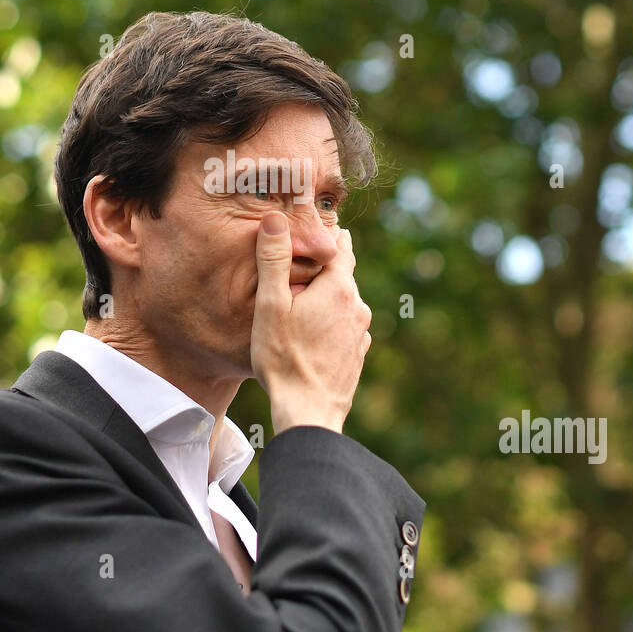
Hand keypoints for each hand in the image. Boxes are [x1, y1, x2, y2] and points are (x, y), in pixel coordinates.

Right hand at [249, 212, 371, 435]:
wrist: (308, 412)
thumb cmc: (284, 359)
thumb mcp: (271, 306)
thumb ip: (274, 260)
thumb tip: (275, 218)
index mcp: (339, 289)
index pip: (341, 248)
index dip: (329, 236)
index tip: (325, 226)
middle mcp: (357, 307)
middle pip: (343, 275)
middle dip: (326, 267)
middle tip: (309, 258)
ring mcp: (361, 333)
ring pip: (345, 302)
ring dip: (328, 296)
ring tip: (306, 297)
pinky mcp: (357, 354)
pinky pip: (345, 326)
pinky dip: (332, 321)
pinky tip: (314, 331)